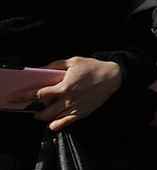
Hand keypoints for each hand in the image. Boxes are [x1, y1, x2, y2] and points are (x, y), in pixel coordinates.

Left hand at [7, 57, 122, 130]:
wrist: (113, 76)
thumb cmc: (93, 67)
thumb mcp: (74, 61)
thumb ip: (55, 65)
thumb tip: (40, 68)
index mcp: (64, 86)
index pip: (38, 94)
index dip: (24, 97)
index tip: (13, 99)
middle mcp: (68, 99)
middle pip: (43, 112)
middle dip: (34, 112)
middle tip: (32, 109)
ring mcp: (74, 108)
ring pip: (53, 119)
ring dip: (43, 118)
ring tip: (41, 114)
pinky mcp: (82, 113)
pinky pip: (65, 123)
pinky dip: (55, 126)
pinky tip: (52, 123)